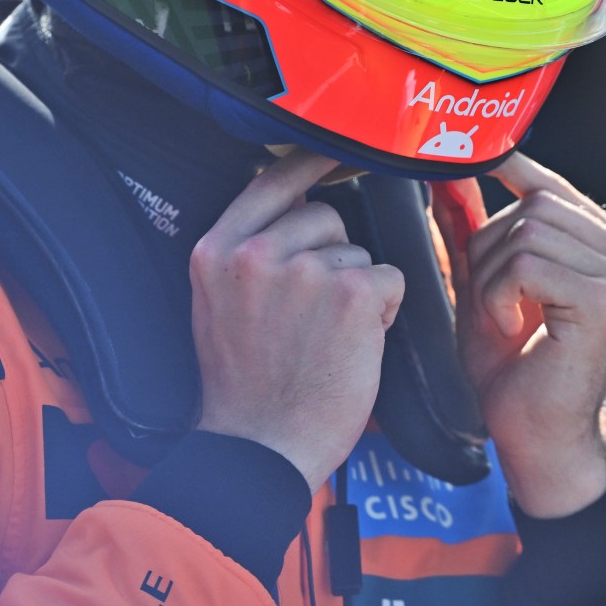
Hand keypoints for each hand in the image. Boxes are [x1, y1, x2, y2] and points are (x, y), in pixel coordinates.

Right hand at [189, 151, 404, 491]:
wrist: (260, 450)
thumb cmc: (246, 386)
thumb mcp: (218, 305)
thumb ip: (248, 251)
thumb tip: (300, 201)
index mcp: (216, 252)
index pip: (271, 179)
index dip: (311, 165)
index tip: (338, 154)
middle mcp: (256, 253)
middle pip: (325, 216)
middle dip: (333, 256)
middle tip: (312, 317)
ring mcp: (305, 271)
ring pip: (359, 251)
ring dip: (357, 289)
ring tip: (326, 339)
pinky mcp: (351, 294)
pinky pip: (390, 278)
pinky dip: (384, 311)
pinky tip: (354, 346)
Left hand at [459, 154, 605, 517]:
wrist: (536, 438)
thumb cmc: (516, 371)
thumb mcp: (487, 286)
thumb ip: (474, 232)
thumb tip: (449, 177)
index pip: (555, 188)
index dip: (511, 172)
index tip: (473, 163)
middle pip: (536, 205)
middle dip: (491, 248)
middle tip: (491, 301)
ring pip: (527, 232)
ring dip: (491, 277)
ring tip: (502, 318)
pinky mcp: (605, 298)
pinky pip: (526, 265)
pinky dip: (498, 295)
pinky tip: (511, 328)